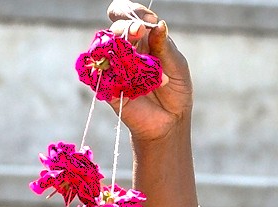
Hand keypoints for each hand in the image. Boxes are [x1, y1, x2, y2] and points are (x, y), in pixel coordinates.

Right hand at [106, 2, 192, 142]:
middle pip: (116, 27)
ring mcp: (116, 67)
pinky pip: (100, 75)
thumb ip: (166, 47)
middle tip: (137, 31)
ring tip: (129, 52)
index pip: (132, 15)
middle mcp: (127, 49)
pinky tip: (115, 72)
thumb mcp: (178, 67)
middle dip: (125, 26)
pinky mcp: (109, 87)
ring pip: (105, 47)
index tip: (146, 22)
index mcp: (145, 38)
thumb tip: (158, 25)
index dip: (134, 12)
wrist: (169, 123)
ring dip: (114, 45)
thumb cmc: (176, 91)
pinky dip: (104, 71)